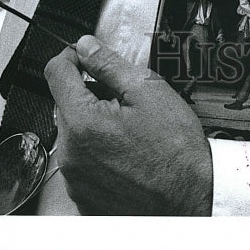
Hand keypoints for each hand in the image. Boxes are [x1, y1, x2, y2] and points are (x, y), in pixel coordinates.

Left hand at [44, 35, 212, 215]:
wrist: (194, 202)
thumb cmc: (177, 153)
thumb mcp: (149, 90)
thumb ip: (109, 64)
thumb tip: (87, 47)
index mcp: (83, 123)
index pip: (55, 72)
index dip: (72, 56)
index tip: (86, 58)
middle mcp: (71, 155)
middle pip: (66, 104)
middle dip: (89, 94)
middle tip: (125, 102)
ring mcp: (76, 180)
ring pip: (74, 134)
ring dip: (94, 125)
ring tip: (131, 133)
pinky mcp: (84, 199)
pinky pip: (82, 163)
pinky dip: (98, 154)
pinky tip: (127, 155)